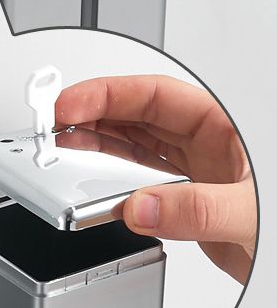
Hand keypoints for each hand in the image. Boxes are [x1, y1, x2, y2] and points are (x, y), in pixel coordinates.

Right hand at [54, 75, 256, 283]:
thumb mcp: (253, 211)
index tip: (69, 106)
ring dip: (99, 143)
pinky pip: (145, 181)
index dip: (105, 95)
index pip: (152, 95)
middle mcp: (209, 143)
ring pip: (138, 145)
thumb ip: (195, 209)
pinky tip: (99, 186)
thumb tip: (141, 207)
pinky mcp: (195, 205)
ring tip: (64, 145)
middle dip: (94, 114)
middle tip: (54, 124)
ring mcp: (202, 172)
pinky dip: (117, 182)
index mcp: (224, 124)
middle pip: (138, 114)